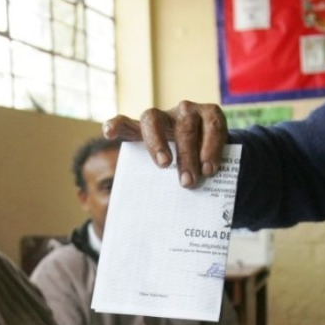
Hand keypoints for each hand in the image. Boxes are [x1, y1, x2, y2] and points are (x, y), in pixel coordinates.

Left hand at [104, 100, 229, 186]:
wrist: (216, 155)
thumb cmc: (184, 167)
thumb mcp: (168, 173)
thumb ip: (159, 182)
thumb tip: (156, 213)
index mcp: (147, 132)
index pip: (127, 124)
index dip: (117, 125)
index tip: (108, 133)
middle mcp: (165, 117)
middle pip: (153, 120)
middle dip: (157, 144)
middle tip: (165, 166)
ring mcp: (188, 112)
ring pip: (185, 125)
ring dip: (190, 152)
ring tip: (198, 176)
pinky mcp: (211, 112)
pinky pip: (212, 126)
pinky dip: (212, 147)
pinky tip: (211, 166)